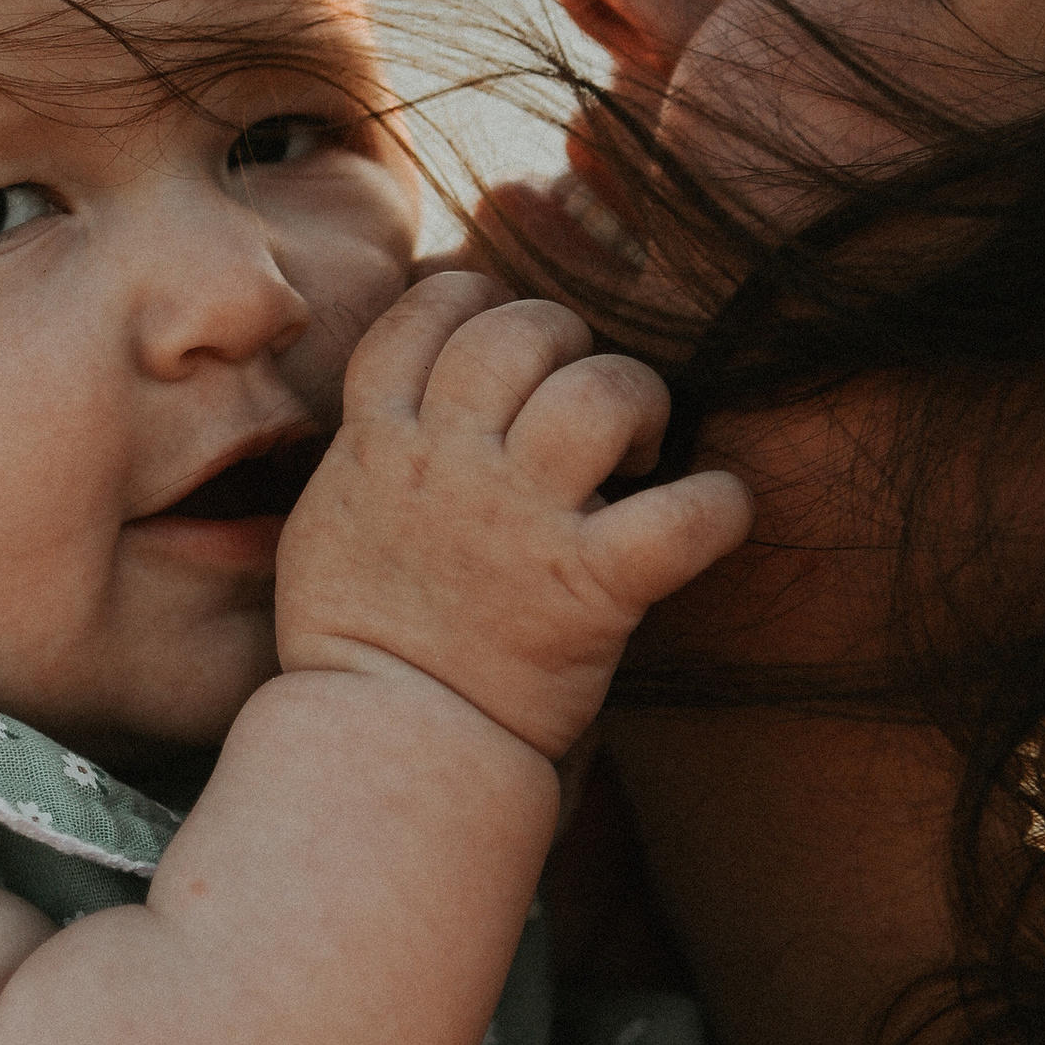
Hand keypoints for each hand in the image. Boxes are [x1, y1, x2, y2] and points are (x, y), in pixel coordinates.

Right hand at [275, 274, 754, 759]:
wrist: (383, 745)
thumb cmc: (357, 639)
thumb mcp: (325, 520)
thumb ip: (365, 449)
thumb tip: (396, 404)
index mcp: (381, 442)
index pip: (431, 309)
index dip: (479, 299)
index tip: (503, 339)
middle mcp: (451, 465)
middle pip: (523, 330)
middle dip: (568, 342)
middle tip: (582, 400)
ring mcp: (522, 522)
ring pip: (601, 392)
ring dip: (636, 399)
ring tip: (636, 450)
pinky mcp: (591, 589)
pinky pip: (685, 515)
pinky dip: (718, 505)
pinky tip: (715, 509)